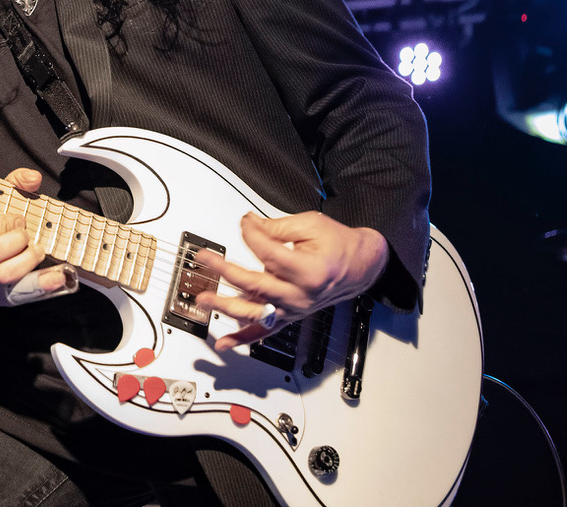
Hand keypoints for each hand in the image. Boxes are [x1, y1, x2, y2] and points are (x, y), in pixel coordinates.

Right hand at [0, 168, 77, 306]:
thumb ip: (13, 186)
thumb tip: (32, 177)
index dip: (3, 223)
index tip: (18, 219)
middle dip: (15, 241)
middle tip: (26, 234)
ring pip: (4, 275)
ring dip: (27, 260)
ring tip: (37, 250)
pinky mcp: (1, 298)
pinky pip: (22, 294)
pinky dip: (43, 284)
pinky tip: (59, 276)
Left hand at [194, 211, 388, 351]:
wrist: (362, 266)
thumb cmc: (339, 245)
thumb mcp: (311, 225)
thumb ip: (276, 227)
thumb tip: (248, 224)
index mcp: (309, 271)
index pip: (268, 252)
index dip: (252, 234)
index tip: (244, 223)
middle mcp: (300, 295)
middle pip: (255, 285)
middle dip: (226, 272)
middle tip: (205, 260)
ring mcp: (294, 309)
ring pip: (255, 312)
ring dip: (225, 307)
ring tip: (204, 300)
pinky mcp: (290, 316)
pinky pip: (264, 331)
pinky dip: (242, 338)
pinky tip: (224, 343)